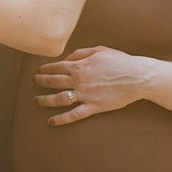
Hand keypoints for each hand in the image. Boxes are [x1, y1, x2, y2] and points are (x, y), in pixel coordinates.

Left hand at [33, 45, 151, 125]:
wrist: (138, 77)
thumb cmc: (120, 61)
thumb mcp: (99, 50)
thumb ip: (80, 53)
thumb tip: (66, 58)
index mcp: (79, 65)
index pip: (55, 67)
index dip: (44, 69)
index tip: (38, 71)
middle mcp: (79, 80)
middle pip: (52, 82)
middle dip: (39, 82)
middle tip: (34, 82)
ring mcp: (85, 94)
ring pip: (58, 99)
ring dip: (44, 100)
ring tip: (36, 101)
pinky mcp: (93, 107)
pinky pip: (73, 115)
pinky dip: (60, 119)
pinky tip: (50, 121)